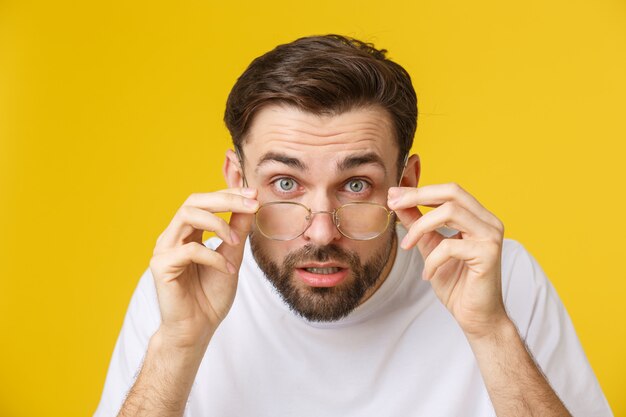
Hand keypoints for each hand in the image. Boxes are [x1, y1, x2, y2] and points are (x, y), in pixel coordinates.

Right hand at [149, 188, 257, 349]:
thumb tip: (251, 204)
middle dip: (225, 199)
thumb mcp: (232, 256)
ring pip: (187, 216)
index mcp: (187, 233)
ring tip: (235, 241)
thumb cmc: (211, 296)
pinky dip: (213, 257)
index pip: (205, 201)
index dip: (228, 194)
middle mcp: (172, 237)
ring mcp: (164, 250)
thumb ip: (237, 231)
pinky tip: (227, 270)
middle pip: (193, 201)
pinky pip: (189, 250)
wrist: (197, 329)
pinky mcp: (161, 266)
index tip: (253, 195)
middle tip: (250, 204)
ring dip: (218, 223)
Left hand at [388, 183, 507, 338]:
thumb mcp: (430, 246)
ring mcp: (491, 236)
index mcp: (478, 217)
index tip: (393, 195)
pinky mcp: (489, 254)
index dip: (420, 190)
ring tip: (407, 246)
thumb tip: (397, 200)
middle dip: (418, 196)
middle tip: (393, 204)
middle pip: (452, 192)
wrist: (475, 316)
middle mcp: (489, 222)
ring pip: (450, 212)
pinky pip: (450, 246)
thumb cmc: (457, 283)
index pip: (449, 190)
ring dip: (420, 227)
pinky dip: (432, 259)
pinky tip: (428, 274)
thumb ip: (417, 223)